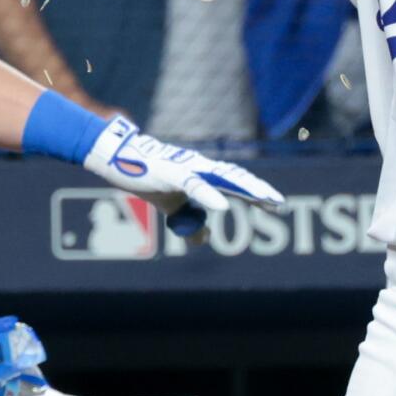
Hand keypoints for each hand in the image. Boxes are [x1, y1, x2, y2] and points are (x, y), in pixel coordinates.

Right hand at [81, 116, 284, 223]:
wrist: (116, 157)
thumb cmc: (145, 177)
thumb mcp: (170, 207)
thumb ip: (190, 222)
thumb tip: (206, 239)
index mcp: (201, 175)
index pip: (235, 184)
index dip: (255, 194)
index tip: (276, 205)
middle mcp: (199, 168)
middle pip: (235, 179)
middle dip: (258, 191)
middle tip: (279, 204)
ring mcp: (186, 168)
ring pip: (221, 178)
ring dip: (245, 189)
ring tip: (264, 199)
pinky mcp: (169, 173)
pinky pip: (192, 185)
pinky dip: (208, 196)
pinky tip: (222, 206)